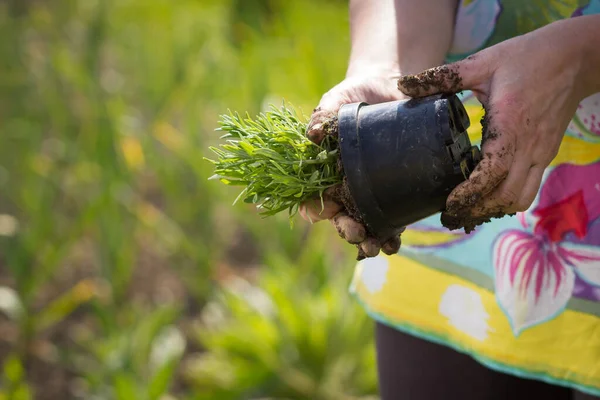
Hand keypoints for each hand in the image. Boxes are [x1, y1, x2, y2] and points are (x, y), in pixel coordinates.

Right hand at [300, 74, 407, 258]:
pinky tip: (396, 241)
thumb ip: (324, 114)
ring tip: (379, 247)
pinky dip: (392, 233)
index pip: (311, 198)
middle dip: (347, 230)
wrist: (388, 88)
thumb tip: (313, 134)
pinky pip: (392, 218)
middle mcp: (343, 187)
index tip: (326, 212)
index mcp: (322, 171)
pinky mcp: (394, 192)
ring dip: (370, 240)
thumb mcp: (337, 100)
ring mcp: (369, 193)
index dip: (314, 210)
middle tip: (358, 234)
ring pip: (365, 224)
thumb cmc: (354, 97)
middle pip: (339, 218)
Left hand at [396, 17, 595, 232]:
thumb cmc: (527, 57)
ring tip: (467, 213)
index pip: (492, 173)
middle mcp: (530, 145)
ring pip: (520, 198)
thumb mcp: (482, 63)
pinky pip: (530, 188)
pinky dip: (508, 200)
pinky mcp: (547, 153)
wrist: (575, 57)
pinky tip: (489, 198)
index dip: (469, 194)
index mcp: (510, 125)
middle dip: (476, 211)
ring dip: (493, 210)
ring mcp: (542, 153)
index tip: (447, 204)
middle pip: (506, 196)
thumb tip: (403, 85)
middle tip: (449, 216)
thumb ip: (442, 78)